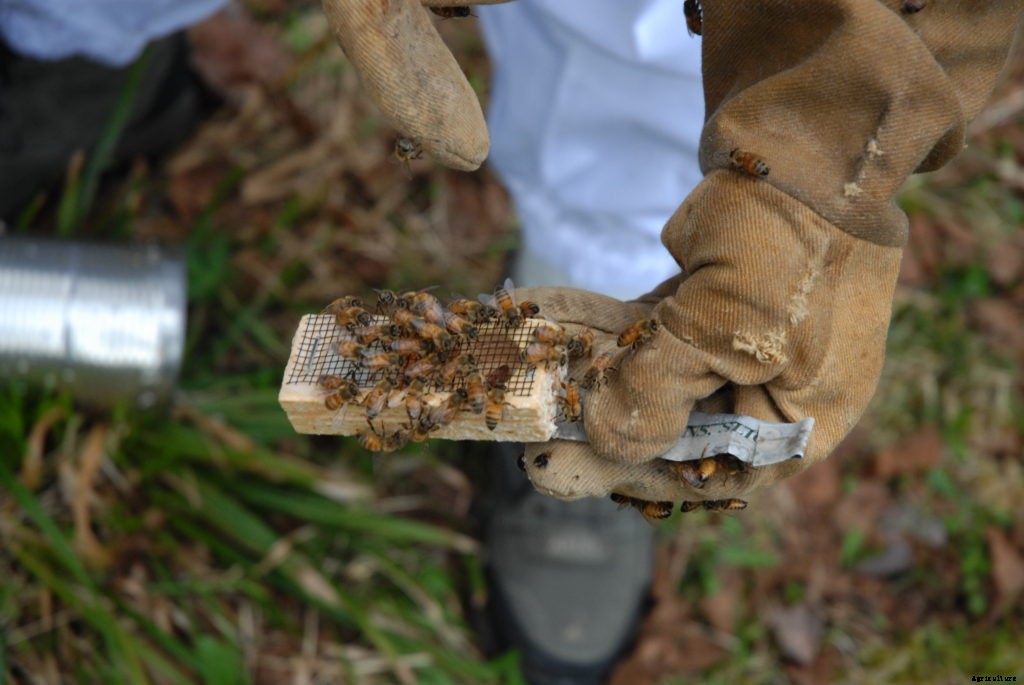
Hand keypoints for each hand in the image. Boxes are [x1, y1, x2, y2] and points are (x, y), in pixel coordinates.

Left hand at [322, 0, 1022, 504]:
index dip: (635, 479)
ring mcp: (747, 337)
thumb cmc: (786, 233)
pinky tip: (551, 328)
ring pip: (659, 374)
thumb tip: (605, 444)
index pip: (712, 477)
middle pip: (678, 428)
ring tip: (528, 380)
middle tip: (531, 434)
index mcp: (804, 415)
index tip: (563, 470)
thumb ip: (659, 392)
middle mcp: (777, 384)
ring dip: (595, 374)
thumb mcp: (724, 327)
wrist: (812, 128)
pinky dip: (609, 330)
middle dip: (603, 423)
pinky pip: (655, 328)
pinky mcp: (716, 297)